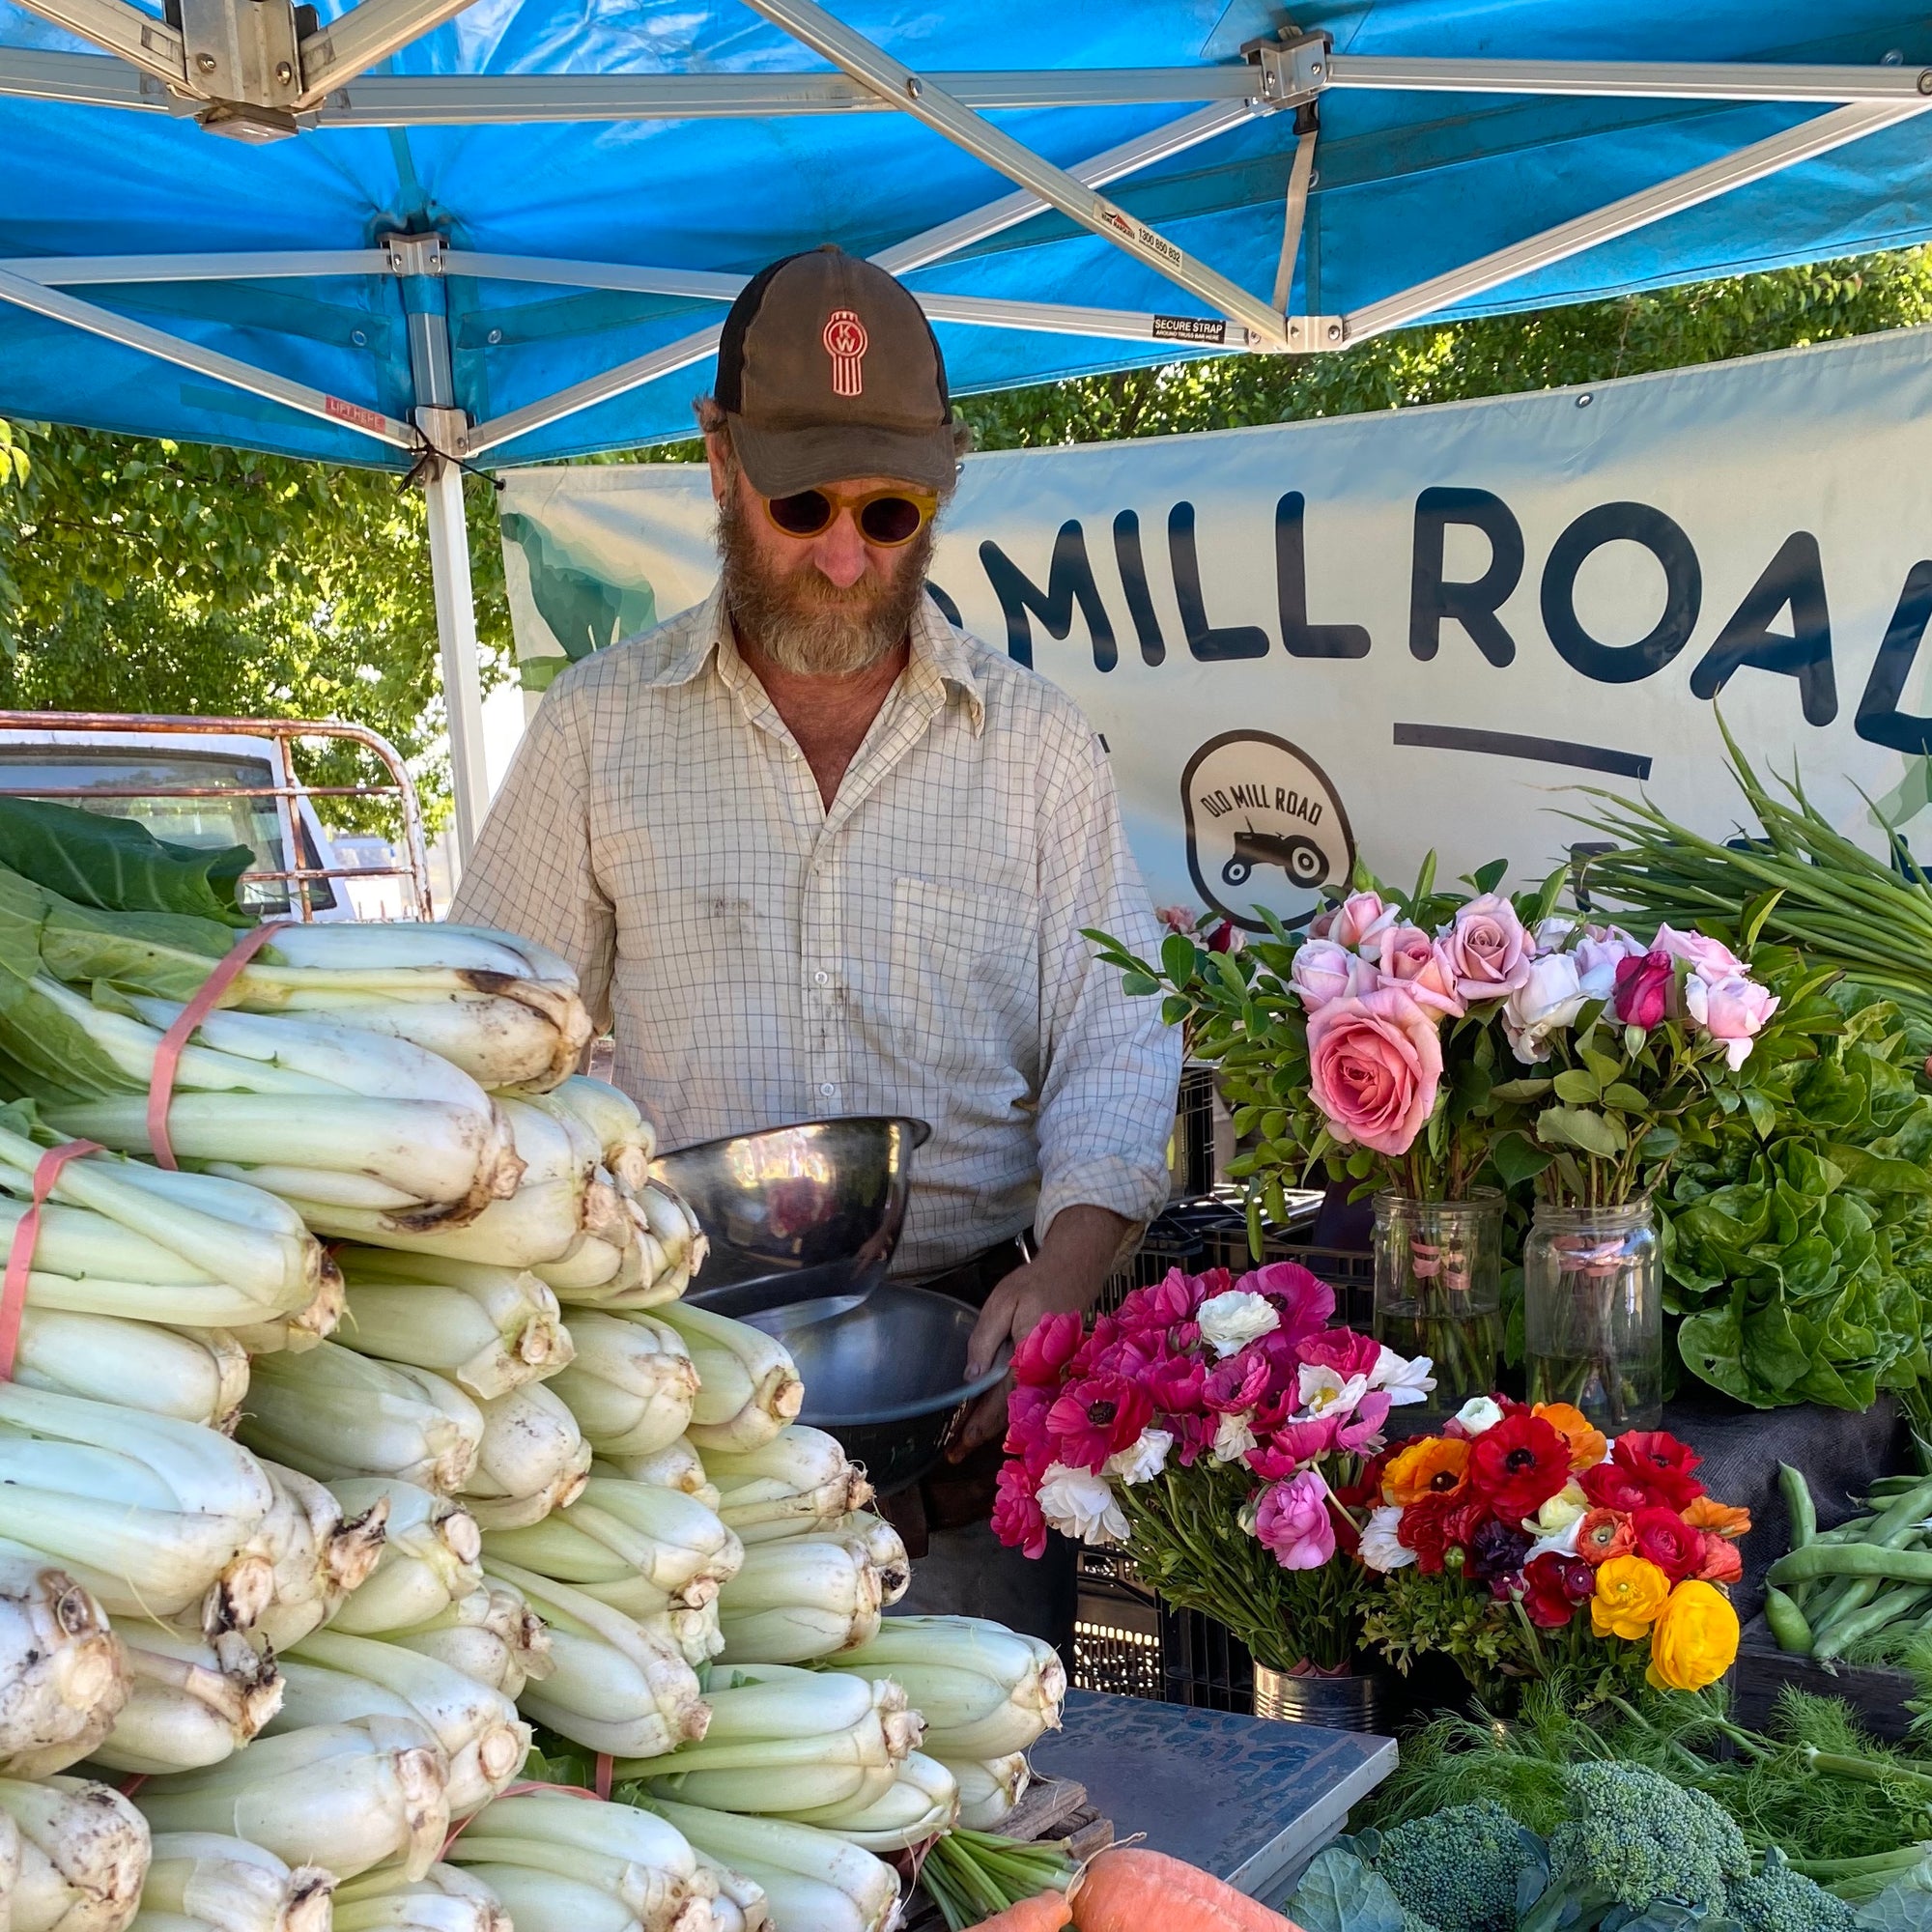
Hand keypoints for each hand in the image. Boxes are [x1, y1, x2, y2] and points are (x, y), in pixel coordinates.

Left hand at [950, 1206, 1133, 1459]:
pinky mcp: (1052, 1368)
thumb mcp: (1001, 1303)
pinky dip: (1009, 1410)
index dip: (977, 1426)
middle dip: (983, 1434)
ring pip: (1021, 1408)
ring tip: (967, 1440)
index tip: (958, 1446)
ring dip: (995, 1425)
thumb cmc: (1035, 1283)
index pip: (1000, 1402)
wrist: (1075, 1270)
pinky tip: (992, 1414)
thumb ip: (984, 1341)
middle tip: (956, 1454)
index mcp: (1028, 1359)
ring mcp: (1051, 1373)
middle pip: (1011, 1414)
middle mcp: (1043, 1373)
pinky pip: (1029, 1396)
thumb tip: (970, 1379)